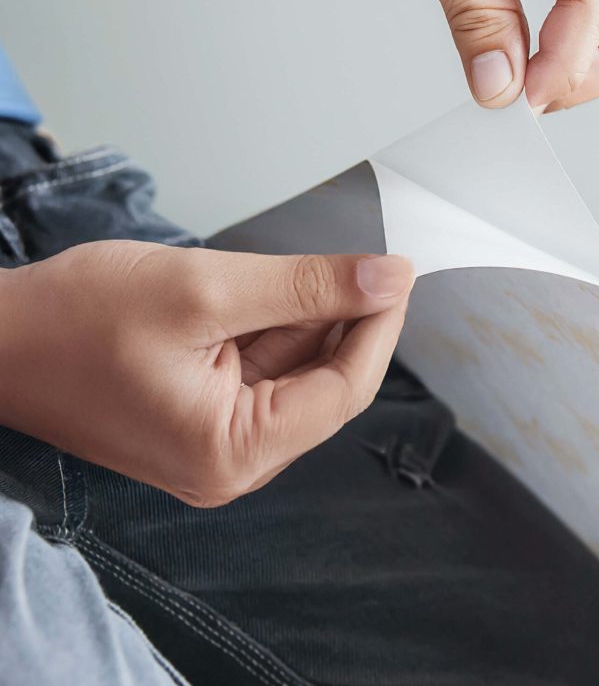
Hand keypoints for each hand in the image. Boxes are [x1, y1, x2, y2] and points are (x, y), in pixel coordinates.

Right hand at [0, 241, 413, 506]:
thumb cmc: (75, 319)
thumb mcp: (205, 290)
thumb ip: (305, 287)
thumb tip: (386, 278)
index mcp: (233, 452)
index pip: (344, 390)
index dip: (379, 326)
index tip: (397, 273)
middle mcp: (232, 463)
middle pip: (324, 383)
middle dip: (345, 319)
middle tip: (361, 262)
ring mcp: (217, 443)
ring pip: (296, 372)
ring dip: (307, 318)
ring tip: (292, 273)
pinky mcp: (204, 418)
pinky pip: (263, 371)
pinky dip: (276, 327)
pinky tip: (267, 294)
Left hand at [369, 0, 598, 111]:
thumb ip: (476, 13)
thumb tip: (499, 86)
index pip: (595, 19)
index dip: (554, 76)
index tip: (512, 105)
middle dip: (576, 79)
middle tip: (519, 94)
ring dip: (568, 61)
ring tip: (511, 68)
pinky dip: (558, 34)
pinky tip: (519, 41)